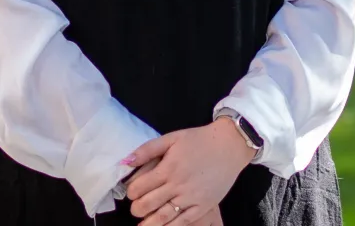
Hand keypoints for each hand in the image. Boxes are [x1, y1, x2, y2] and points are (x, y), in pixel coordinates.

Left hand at [123, 120, 253, 224]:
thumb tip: (125, 161)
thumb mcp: (172, 138)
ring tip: (142, 225)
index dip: (132, 191)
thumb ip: (148, 149)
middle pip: (149, 203)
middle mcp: (177, 185)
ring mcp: (191, 198)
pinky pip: (184, 222)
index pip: (141, 186)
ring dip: (149, 223)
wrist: (228, 146)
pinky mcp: (203, 206)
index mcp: (168, 167)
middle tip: (134, 209)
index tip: (130, 192)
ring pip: (164, 217)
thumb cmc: (198, 140)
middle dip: (137, 209)